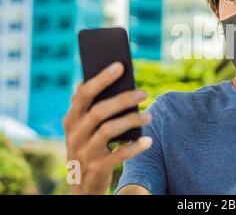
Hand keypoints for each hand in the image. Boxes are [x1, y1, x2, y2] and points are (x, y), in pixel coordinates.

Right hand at [63, 62, 152, 194]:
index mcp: (71, 119)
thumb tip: (95, 78)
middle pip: (99, 111)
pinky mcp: (96, 169)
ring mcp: (84, 152)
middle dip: (123, 99)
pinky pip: (118, 156)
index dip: (101, 79)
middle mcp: (75, 134)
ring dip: (131, 120)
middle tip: (144, 92)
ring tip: (149, 115)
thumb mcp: (84, 127)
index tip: (120, 65)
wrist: (82, 184)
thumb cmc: (89, 145)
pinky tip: (149, 141)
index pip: (83, 94)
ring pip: (108, 130)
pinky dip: (134, 148)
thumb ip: (90, 106)